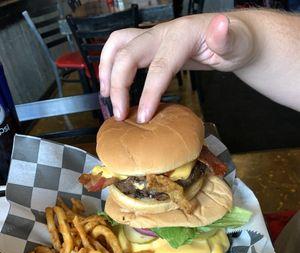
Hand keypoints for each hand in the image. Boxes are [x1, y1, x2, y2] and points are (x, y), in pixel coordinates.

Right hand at [99, 14, 254, 121]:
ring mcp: (154, 37)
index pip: (158, 67)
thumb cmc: (236, 43)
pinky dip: (109, 65)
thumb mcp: (238, 42)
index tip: (143, 118)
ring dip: (106, 70)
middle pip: (128, 54)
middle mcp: (162, 33)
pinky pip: (121, 50)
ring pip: (117, 45)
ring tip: (106, 98)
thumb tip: (220, 26)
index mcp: (181, 35)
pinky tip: (111, 86)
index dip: (148, 94)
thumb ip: (228, 38)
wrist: (232, 36)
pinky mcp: (150, 46)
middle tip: (120, 115)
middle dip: (118, 86)